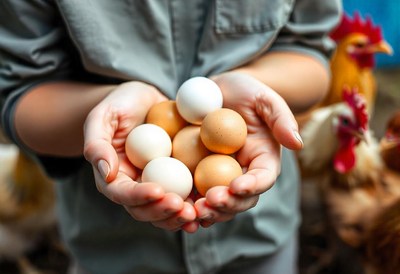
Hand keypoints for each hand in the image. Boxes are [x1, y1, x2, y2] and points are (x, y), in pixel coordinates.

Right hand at [83, 81, 198, 231]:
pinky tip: (210, 204)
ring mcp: (157, 184)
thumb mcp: (102, 117)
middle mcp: (135, 186)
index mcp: (114, 177)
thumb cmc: (120, 104)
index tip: (158, 190)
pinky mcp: (177, 179)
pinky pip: (186, 196)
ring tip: (196, 213)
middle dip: (162, 212)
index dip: (139, 196)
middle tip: (181, 206)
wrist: (144, 99)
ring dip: (180, 216)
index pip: (122, 194)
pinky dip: (196, 204)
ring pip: (165, 210)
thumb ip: (97, 144)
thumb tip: (107, 173)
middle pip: (145, 210)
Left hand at [195, 72, 302, 226]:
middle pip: (241, 199)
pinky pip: (195, 193)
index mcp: (263, 158)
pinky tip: (179, 205)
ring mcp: (220, 176)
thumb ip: (281, 119)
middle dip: (228, 204)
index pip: (263, 178)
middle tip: (210, 201)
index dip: (253, 185)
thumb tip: (297, 144)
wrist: (216, 91)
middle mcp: (243, 172)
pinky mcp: (199, 174)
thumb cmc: (244, 91)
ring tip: (194, 210)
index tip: (236, 186)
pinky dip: (189, 203)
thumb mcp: (264, 98)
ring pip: (219, 202)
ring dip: (208, 210)